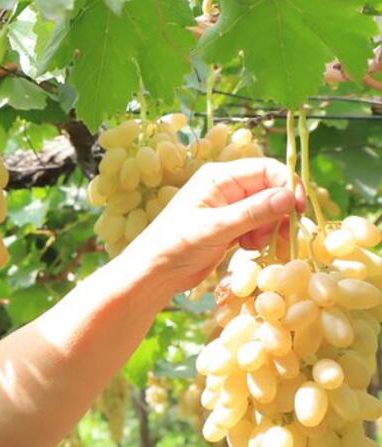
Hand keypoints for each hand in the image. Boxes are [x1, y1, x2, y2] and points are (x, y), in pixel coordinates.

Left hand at [121, 157, 307, 293]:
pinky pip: (259, 226)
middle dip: (280, 212)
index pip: (267, 169)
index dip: (287, 185)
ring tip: (253, 244)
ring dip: (270, 228)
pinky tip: (246, 249)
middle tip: (281, 235)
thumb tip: (288, 197)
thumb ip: (253, 212)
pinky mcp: (231, 227)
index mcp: (219, 178)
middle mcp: (226, 188)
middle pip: (272, 190)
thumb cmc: (176, 245)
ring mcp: (229, 208)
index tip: (297, 210)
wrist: (154, 273)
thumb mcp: (216, 227)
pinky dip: (261, 237)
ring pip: (268, 210)